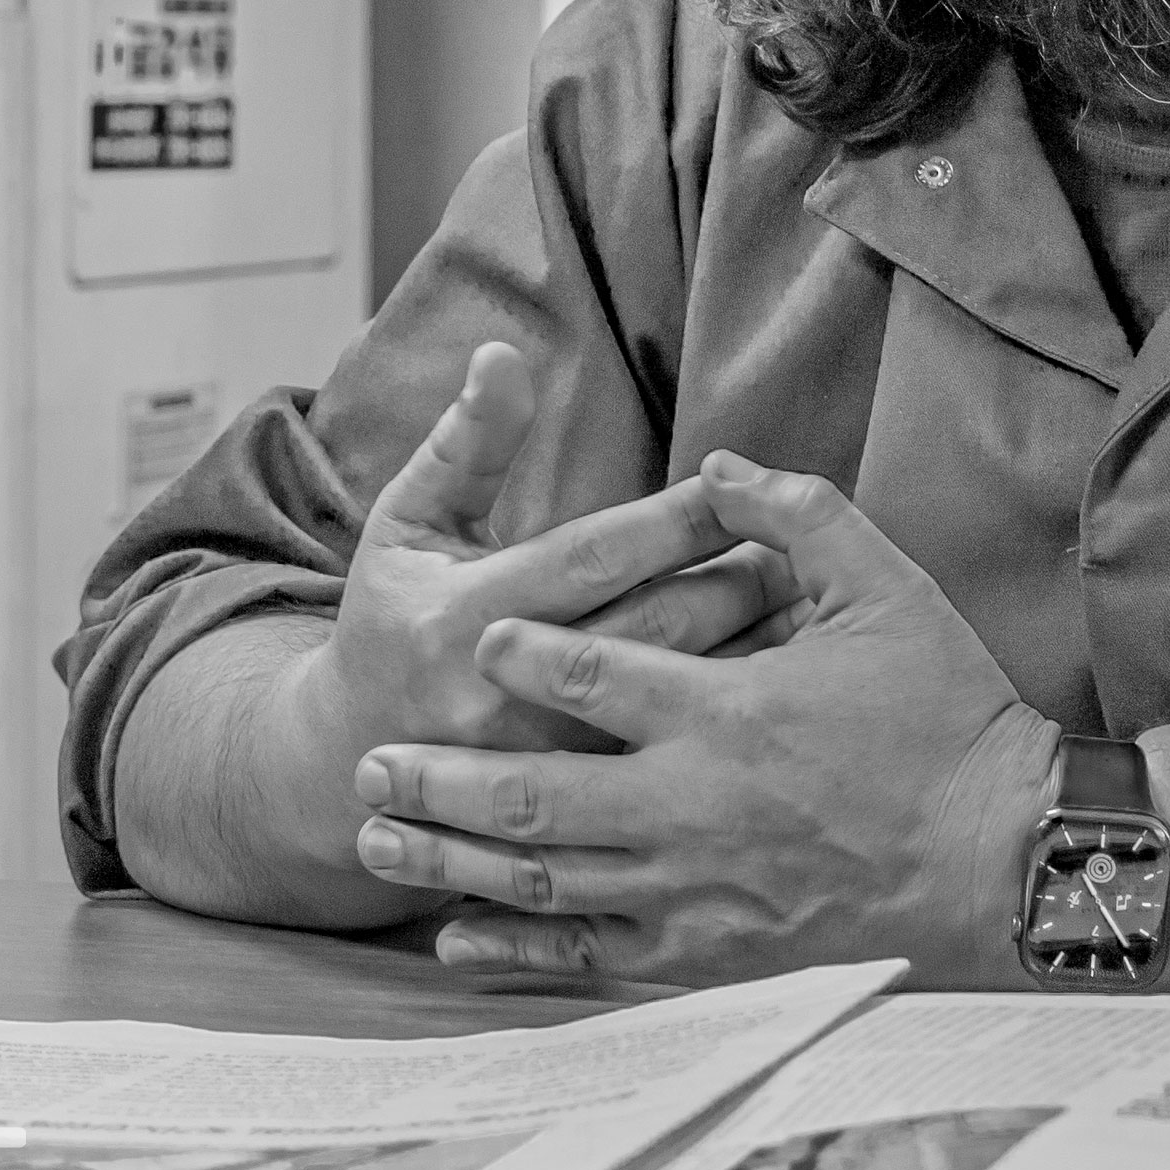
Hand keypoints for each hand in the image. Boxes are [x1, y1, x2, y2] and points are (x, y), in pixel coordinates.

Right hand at [279, 346, 799, 857]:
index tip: (737, 482)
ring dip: (754, 654)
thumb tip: (504, 354)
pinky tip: (795, 689)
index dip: (671, 521)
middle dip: (736, 582)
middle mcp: (509, 694)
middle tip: (804, 546)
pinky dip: (736, 723)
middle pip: (652, 632)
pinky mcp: (572, 815)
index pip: (592, 558)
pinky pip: (673, 766)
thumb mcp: (408, 520)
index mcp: (468, 613)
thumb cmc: (393, 616)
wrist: (348, 761)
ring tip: (821, 608)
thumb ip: (468, 442)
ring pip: (676, 706)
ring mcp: (544, 762)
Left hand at [347, 452, 1062, 986]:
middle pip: (529, 795)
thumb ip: (797, 515)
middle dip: (439, 777)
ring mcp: (692, 888)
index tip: (475, 640)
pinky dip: (514, 946)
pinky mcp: (708, 950)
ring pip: (539, 878)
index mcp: (724, 711)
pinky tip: (456, 936)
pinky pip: (587, 954)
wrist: (1002, 856)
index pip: (587, 675)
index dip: (519, 655)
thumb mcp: (887, 587)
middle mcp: (688, 806)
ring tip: (377, 839)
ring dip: (448, 860)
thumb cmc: (948, 714)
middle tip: (367, 762)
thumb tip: (718, 465)